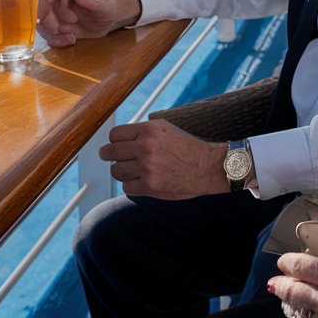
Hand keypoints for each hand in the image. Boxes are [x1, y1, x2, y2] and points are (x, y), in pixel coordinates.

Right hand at [37, 0, 138, 45]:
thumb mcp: (103, 4)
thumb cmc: (105, 6)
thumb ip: (91, 0)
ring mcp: (51, 11)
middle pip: (36, 9)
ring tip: (71, 36)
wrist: (106, 19)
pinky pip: (47, 35)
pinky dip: (57, 40)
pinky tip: (71, 39)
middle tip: (59, 28)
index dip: (39, 3)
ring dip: (53, 33)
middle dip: (46, 21)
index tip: (42, 16)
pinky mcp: (53, 25)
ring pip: (40, 24)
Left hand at [99, 119, 229, 198]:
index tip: (115, 146)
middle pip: (110, 152)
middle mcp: (146, 146)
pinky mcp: (149, 186)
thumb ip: (143, 132)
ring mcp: (147, 167)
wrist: (208, 167)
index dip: (114, 141)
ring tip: (134, 171)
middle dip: (109, 156)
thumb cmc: (188, 148)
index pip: (115, 134)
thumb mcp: (167, 130)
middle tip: (112, 159)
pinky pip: (126, 187)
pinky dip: (132, 185)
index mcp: (150, 129)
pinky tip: (143, 181)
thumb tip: (119, 139)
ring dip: (122, 172)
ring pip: (116, 171)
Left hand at [271, 222, 317, 317]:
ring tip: (289, 294)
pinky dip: (312, 313)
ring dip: (295, 301)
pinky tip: (313, 308)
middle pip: (297, 293)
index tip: (283, 260)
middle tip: (274, 282)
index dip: (288, 263)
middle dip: (282, 286)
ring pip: (306, 310)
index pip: (303, 268)